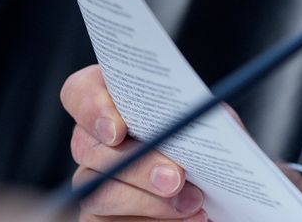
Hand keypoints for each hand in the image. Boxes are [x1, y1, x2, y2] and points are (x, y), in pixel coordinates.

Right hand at [60, 65, 301, 219]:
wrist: (221, 189)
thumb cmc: (210, 149)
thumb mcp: (214, 125)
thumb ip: (200, 117)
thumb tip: (196, 120)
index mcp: (116, 102)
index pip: (80, 92)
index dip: (92, 107)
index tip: (117, 130)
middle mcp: (95, 140)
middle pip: (89, 147)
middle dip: (137, 165)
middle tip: (173, 178)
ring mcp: (94, 180)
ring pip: (99, 190)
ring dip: (148, 200)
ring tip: (192, 202)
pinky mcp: (100, 217)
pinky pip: (107, 221)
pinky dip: (149, 220)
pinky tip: (187, 218)